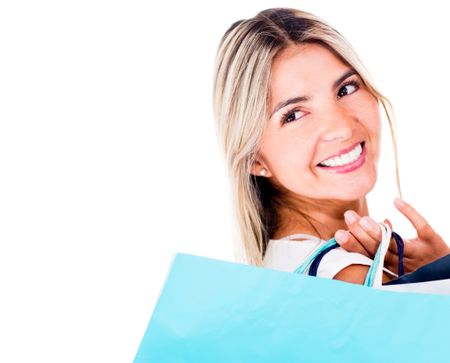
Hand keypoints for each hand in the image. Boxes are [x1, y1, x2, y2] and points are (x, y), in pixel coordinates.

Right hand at [334, 198, 449, 273]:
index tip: (338, 234)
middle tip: (348, 218)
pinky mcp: (435, 243)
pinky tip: (395, 201)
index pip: (370, 256)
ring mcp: (420, 253)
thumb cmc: (427, 271)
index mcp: (393, 269)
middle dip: (361, 234)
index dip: (354, 246)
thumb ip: (390, 244)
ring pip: (393, 242)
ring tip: (361, 218)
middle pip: (378, 248)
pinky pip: (421, 226)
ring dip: (377, 230)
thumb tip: (382, 218)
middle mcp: (404, 263)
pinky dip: (409, 212)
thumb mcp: (405, 261)